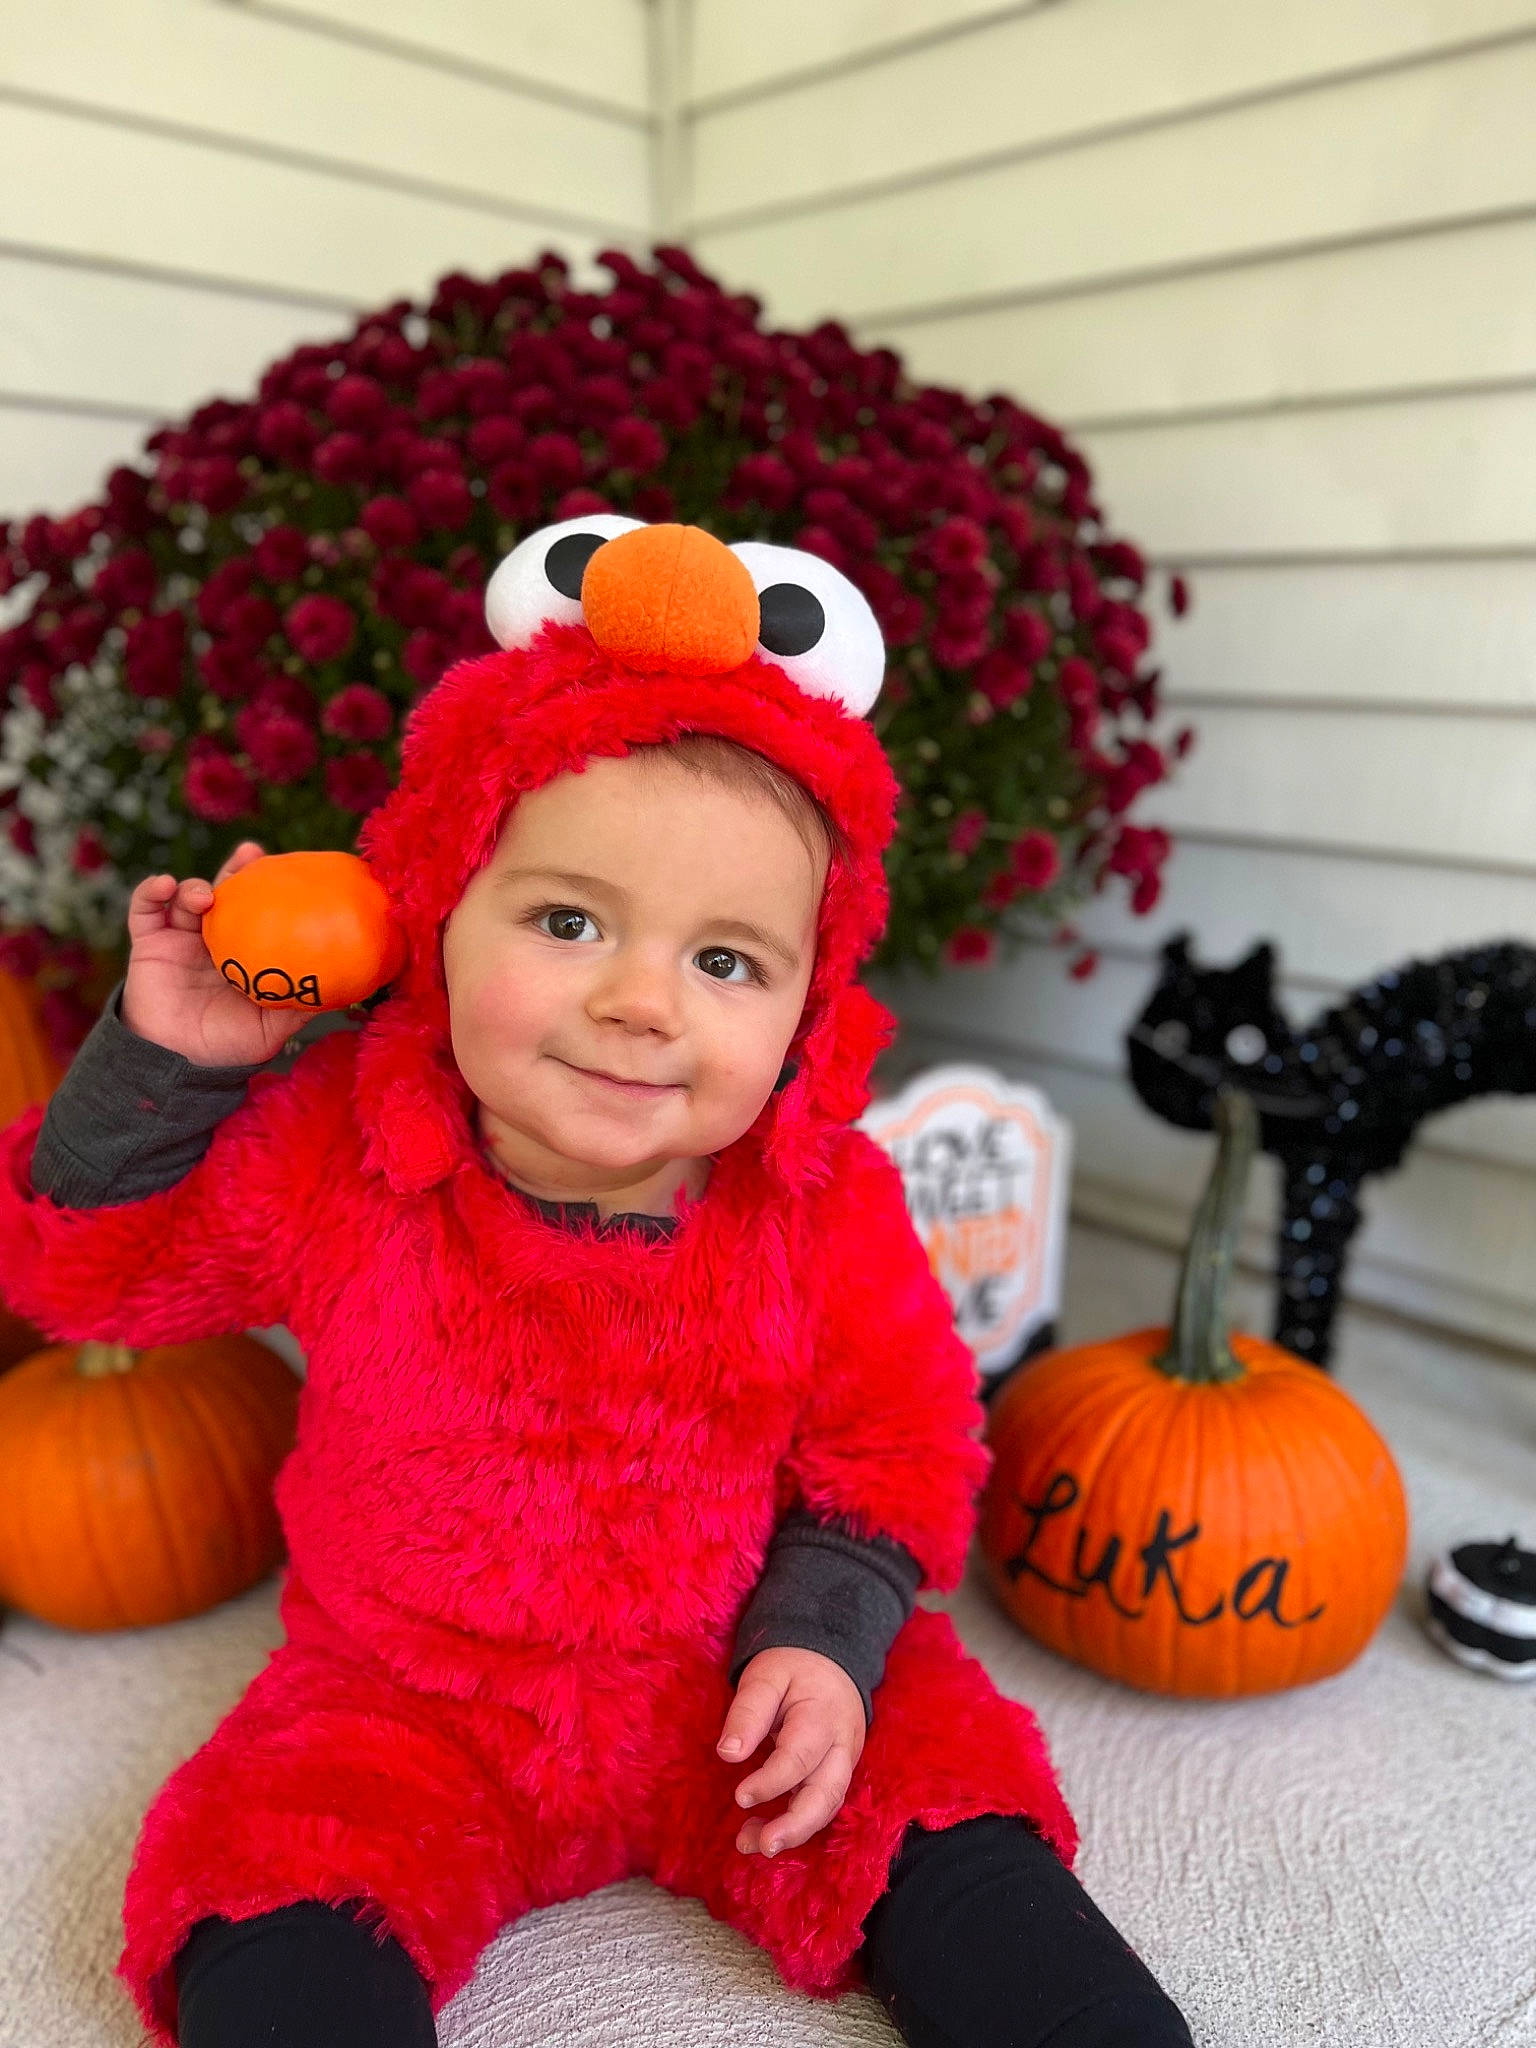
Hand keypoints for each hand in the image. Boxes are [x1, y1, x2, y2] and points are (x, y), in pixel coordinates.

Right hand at [121, 841, 312, 1067]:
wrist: (176, 1062)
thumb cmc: (226, 1047)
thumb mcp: (272, 1026)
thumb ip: (301, 1004)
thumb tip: (345, 988)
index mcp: (243, 952)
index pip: (258, 910)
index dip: (269, 888)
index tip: (288, 868)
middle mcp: (214, 940)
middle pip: (225, 894)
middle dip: (237, 869)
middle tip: (251, 853)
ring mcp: (180, 938)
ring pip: (187, 897)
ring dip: (195, 887)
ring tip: (204, 897)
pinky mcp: (149, 943)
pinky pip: (145, 908)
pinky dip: (152, 891)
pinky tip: (165, 885)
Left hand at [716, 1647, 865, 1856]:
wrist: (830, 1661)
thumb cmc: (792, 1669)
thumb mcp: (766, 1676)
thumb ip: (748, 1712)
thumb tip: (728, 1754)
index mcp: (823, 1716)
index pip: (800, 1757)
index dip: (771, 1782)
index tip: (740, 1797)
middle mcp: (841, 1746)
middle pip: (827, 1794)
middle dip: (796, 1825)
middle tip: (763, 1846)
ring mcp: (844, 1764)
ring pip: (827, 1807)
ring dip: (794, 1832)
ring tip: (754, 1845)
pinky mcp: (837, 1775)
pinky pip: (822, 1806)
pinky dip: (797, 1824)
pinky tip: (765, 1833)